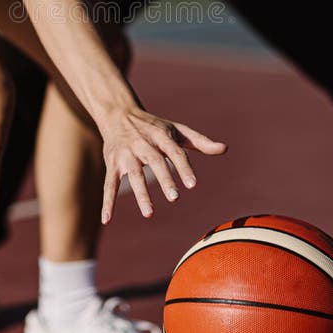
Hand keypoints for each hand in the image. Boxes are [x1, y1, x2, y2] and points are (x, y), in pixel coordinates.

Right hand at [100, 108, 226, 223]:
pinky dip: (107, 201)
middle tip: (175, 197)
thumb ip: (200, 141)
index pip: (175, 151)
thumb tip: (224, 149)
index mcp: (161, 135)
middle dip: (164, 179)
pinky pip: (109, 183)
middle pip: (155, 161)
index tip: (193, 185)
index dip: (183, 167)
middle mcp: (143, 143)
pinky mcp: (113, 163)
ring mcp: (126, 153)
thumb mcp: (176, 130)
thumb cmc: (153, 126)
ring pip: (133, 174)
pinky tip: (107, 219)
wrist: (118, 113)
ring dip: (141, 193)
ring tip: (150, 213)